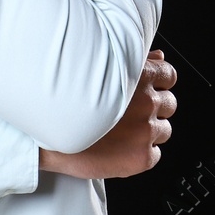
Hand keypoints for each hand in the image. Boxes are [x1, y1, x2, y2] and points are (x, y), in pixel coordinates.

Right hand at [39, 49, 176, 178]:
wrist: (45, 135)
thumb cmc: (65, 98)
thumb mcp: (99, 67)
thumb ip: (135, 60)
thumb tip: (159, 56)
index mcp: (139, 76)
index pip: (169, 75)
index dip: (158, 82)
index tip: (148, 89)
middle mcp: (146, 102)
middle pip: (169, 104)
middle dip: (154, 107)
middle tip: (130, 113)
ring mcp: (145, 131)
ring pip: (163, 130)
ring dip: (148, 130)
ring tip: (122, 131)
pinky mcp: (141, 157)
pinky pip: (154, 154)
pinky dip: (140, 152)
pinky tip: (120, 147)